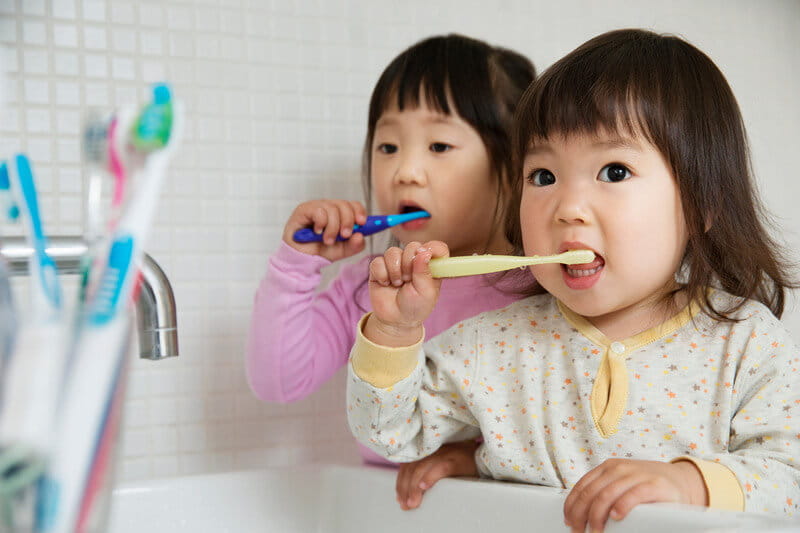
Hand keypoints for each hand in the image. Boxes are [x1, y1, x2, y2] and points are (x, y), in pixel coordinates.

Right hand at [282, 199, 366, 260]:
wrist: (303, 259)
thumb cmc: (321, 251)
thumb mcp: (343, 250)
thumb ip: (355, 245)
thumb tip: (360, 235)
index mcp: (340, 214)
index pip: (353, 205)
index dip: (359, 212)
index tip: (362, 223)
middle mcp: (329, 207)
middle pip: (344, 205)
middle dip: (348, 221)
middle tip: (345, 235)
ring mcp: (316, 207)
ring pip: (332, 209)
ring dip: (333, 228)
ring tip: (327, 240)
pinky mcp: (304, 210)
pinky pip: (319, 211)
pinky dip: (321, 224)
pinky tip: (317, 232)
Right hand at [364, 241, 448, 346]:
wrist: (395, 320)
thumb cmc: (415, 307)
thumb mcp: (426, 293)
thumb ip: (425, 272)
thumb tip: (424, 252)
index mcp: (430, 265)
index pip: (437, 247)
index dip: (432, 248)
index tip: (426, 257)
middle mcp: (414, 261)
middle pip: (412, 246)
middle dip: (409, 264)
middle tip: (409, 280)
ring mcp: (396, 263)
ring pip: (392, 252)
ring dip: (395, 270)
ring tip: (398, 284)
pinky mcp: (380, 267)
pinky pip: (377, 261)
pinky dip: (381, 274)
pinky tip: (386, 284)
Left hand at [396, 440, 478, 509]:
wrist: (484, 457)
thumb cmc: (462, 463)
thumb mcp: (441, 463)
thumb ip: (426, 470)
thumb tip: (412, 490)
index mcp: (428, 450)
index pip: (407, 464)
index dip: (401, 482)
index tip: (399, 498)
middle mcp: (434, 450)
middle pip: (412, 468)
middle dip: (405, 488)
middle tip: (405, 504)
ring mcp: (444, 453)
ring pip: (422, 468)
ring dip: (414, 488)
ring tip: (412, 502)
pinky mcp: (456, 460)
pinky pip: (441, 468)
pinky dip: (430, 477)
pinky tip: (424, 487)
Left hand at [563, 458, 706, 532]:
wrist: (679, 481)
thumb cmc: (646, 487)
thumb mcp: (620, 485)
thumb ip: (603, 493)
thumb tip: (580, 515)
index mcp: (607, 468)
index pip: (582, 487)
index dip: (572, 506)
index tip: (568, 521)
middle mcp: (619, 468)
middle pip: (591, 493)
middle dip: (581, 515)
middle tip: (579, 531)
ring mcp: (636, 475)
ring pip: (606, 494)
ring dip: (597, 516)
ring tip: (595, 531)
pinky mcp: (653, 484)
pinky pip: (633, 495)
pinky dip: (621, 507)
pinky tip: (616, 517)